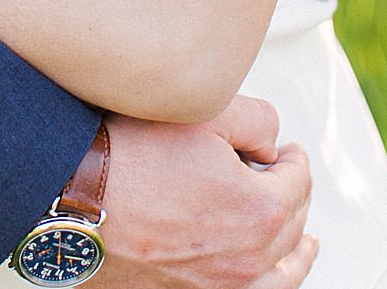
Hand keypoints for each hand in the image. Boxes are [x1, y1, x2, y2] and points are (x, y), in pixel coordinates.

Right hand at [99, 98, 315, 286]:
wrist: (79, 197)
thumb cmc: (133, 153)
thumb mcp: (204, 114)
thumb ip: (258, 121)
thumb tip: (273, 146)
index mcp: (260, 210)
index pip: (298, 179)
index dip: (292, 156)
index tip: (283, 147)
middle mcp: (249, 258)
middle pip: (293, 224)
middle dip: (293, 194)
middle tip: (279, 175)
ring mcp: (223, 286)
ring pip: (282, 271)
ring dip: (297, 249)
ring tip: (307, 243)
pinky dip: (272, 281)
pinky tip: (271, 274)